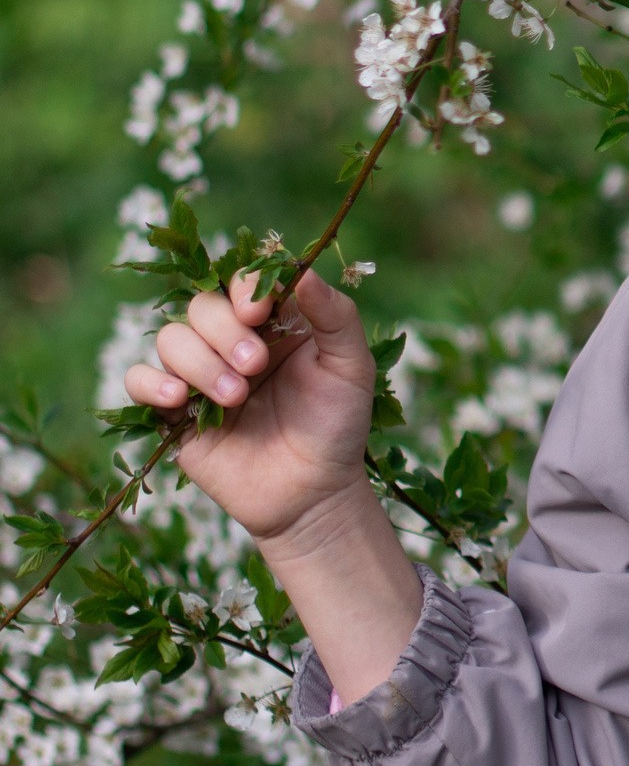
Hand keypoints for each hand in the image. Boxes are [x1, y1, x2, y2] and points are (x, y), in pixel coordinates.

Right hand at [125, 267, 379, 548]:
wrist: (313, 494)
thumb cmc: (338, 427)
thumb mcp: (352, 368)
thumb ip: (336, 317)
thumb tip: (305, 271)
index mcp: (277, 324)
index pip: (244, 284)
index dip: (244, 290)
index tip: (257, 312)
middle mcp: (234, 343)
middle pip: (202, 307)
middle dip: (224, 333)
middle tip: (255, 367)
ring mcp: (201, 376)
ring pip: (170, 339)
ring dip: (198, 363)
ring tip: (235, 397)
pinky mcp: (174, 412)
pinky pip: (138, 379)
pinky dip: (150, 382)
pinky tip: (178, 400)